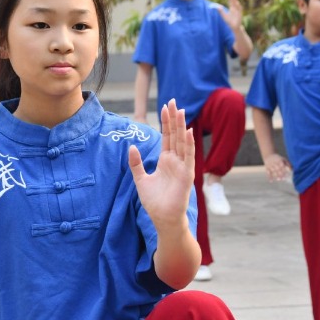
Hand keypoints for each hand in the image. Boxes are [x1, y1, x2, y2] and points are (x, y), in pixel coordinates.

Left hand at [129, 99, 194, 228]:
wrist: (162, 218)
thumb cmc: (154, 201)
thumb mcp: (141, 179)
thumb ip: (136, 163)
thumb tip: (131, 146)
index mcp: (166, 160)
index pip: (167, 136)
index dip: (166, 122)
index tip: (164, 106)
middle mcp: (176, 161)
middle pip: (175, 135)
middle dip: (174, 118)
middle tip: (173, 101)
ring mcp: (182, 167)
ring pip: (182, 142)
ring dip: (182, 126)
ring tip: (181, 110)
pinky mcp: (186, 175)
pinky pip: (188, 157)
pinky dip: (188, 144)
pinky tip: (188, 132)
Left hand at [218, 0, 243, 30]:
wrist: (234, 27)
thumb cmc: (229, 21)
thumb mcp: (224, 16)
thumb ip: (220, 11)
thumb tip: (216, 7)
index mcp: (232, 8)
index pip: (231, 2)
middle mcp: (235, 9)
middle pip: (234, 2)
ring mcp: (238, 11)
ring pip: (237, 5)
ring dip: (235, 1)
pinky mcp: (240, 15)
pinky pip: (239, 10)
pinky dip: (238, 6)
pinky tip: (237, 3)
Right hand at [263, 153, 291, 181]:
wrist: (268, 155)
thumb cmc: (278, 158)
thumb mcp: (283, 159)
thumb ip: (288, 164)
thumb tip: (292, 169)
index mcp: (279, 160)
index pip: (282, 165)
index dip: (284, 169)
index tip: (287, 174)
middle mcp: (275, 163)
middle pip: (278, 168)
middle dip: (281, 173)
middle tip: (283, 178)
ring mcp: (270, 165)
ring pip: (273, 171)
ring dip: (276, 175)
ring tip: (279, 179)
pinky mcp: (267, 167)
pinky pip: (268, 173)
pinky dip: (269, 177)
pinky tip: (271, 181)